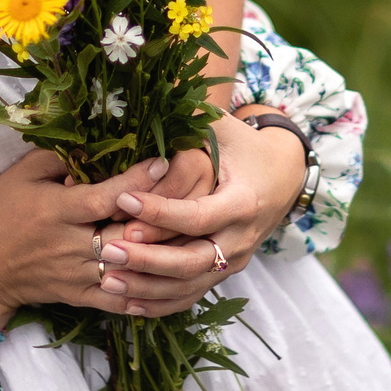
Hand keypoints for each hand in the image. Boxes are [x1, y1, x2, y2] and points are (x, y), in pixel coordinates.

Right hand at [0, 151, 176, 329]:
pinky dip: (146, 292)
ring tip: (191, 235)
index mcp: (55, 211)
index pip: (104, 197)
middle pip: (124, 233)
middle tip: (192, 195)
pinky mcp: (78, 296)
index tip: (163, 161)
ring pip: (128, 267)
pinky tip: (172, 281)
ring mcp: (75, 274)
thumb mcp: (18, 177)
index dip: (136, 180)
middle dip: (160, 217)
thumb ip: (55, 160)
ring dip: (160, 255)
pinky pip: (117, 299)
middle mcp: (69, 245)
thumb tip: (93, 146)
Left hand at [97, 114, 305, 312]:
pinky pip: (191, 296)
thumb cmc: (245, 146)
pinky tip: (126, 302)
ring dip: (147, 286)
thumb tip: (154, 87)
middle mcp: (242, 238)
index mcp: (243, 202)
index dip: (160, 211)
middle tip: (105, 247)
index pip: (197, 215)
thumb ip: (192, 115)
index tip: (122, 199)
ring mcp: (234, 261)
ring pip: (189, 286)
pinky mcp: (224, 273)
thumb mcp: (225, 128)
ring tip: (106, 278)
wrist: (285, 175)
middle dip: (147, 259)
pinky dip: (159, 303)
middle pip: (193, 261)